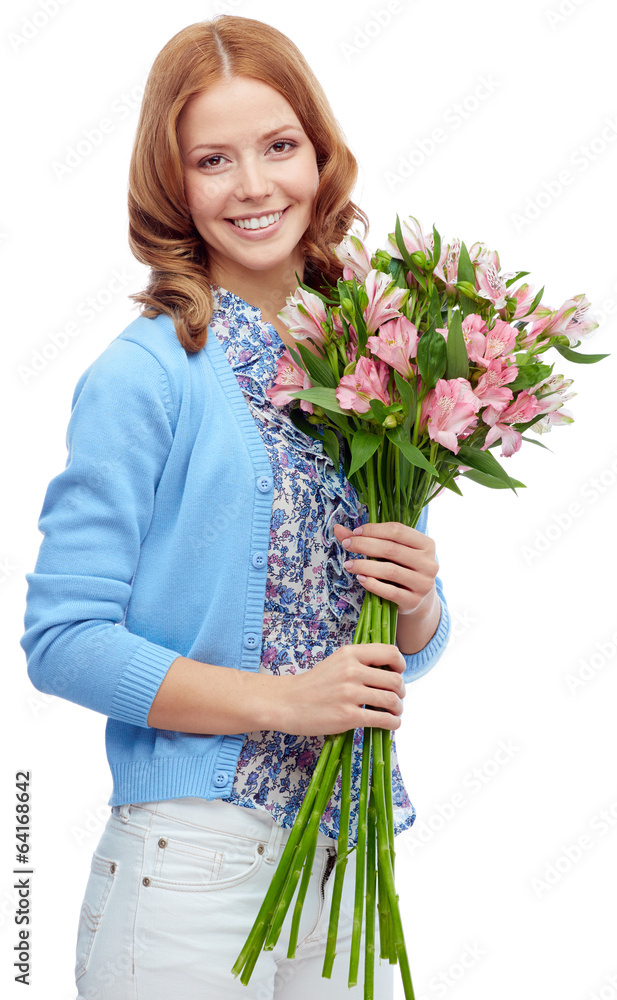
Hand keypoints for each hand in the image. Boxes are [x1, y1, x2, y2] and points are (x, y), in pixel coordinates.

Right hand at [278, 642, 406, 735]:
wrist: (287, 702)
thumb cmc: (313, 684)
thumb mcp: (336, 662)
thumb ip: (360, 662)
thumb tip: (390, 672)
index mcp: (350, 653)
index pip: (390, 652)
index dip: (401, 664)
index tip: (398, 673)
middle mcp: (351, 670)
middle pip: (395, 680)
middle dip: (401, 692)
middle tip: (396, 698)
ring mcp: (350, 693)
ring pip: (392, 701)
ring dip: (398, 709)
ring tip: (393, 713)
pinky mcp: (348, 716)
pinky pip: (383, 720)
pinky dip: (392, 723)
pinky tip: (389, 724)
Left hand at [333, 521, 438, 616]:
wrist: (416, 599)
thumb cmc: (401, 568)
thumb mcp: (391, 552)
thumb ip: (367, 539)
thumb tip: (337, 528)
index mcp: (426, 544)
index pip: (398, 530)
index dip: (374, 529)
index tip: (355, 532)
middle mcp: (429, 563)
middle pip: (392, 549)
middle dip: (365, 545)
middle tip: (347, 545)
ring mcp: (423, 584)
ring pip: (390, 571)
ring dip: (365, 566)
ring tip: (348, 564)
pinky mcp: (414, 601)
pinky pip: (390, 592)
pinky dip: (372, 584)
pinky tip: (360, 578)